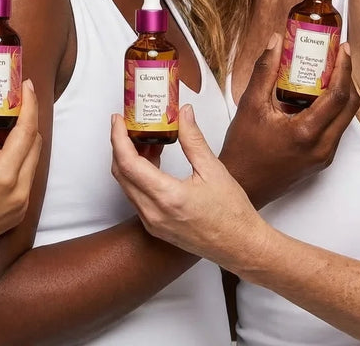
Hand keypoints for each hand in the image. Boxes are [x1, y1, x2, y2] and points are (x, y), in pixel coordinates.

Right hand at [0, 78, 41, 272]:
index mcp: (4, 176)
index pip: (27, 130)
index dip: (29, 104)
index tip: (26, 86)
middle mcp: (19, 192)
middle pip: (34, 144)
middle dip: (23, 121)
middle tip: (7, 106)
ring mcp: (20, 206)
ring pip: (30, 162)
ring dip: (16, 144)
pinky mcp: (16, 215)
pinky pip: (24, 180)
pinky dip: (12, 164)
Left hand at [111, 106, 266, 270]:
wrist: (241, 247)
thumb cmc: (232, 213)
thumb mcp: (213, 170)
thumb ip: (193, 139)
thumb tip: (183, 113)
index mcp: (167, 197)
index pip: (128, 163)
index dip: (118, 137)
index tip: (118, 119)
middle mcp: (153, 213)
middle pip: (121, 173)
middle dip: (120, 145)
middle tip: (129, 125)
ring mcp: (152, 223)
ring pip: (127, 185)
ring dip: (130, 160)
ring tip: (147, 139)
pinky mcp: (155, 227)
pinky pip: (136, 197)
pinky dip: (138, 175)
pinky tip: (153, 160)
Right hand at [220, 35, 358, 207]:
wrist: (242, 183)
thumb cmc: (243, 149)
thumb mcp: (250, 104)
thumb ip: (265, 71)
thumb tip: (275, 43)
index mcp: (307, 132)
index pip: (338, 95)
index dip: (344, 68)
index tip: (342, 49)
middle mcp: (322, 147)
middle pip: (349, 106)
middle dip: (347, 77)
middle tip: (337, 56)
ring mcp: (324, 155)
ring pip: (345, 118)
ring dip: (340, 93)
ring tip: (326, 72)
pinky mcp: (321, 159)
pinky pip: (335, 129)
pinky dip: (332, 109)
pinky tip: (314, 96)